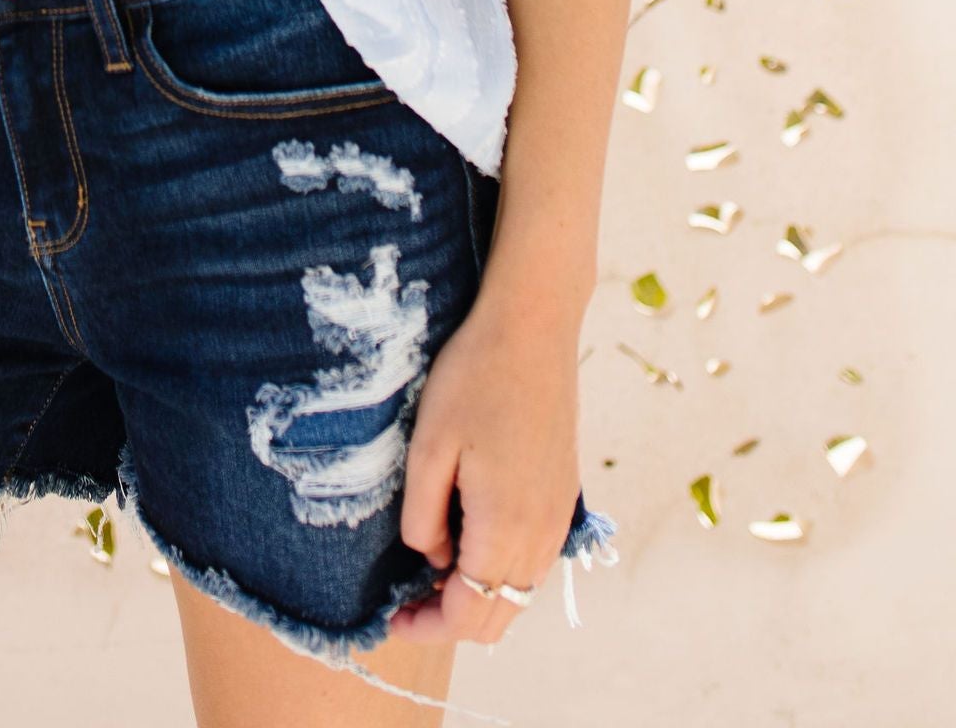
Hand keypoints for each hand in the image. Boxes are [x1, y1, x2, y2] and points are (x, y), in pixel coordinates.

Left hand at [386, 288, 583, 650]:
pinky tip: (466, 536)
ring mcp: (558, 517)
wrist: (532, 328)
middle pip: (497, 616)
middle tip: (405, 600)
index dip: (427, 627)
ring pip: (518, 591)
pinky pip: (533, 561)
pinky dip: (500, 569)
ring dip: (476, 594)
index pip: (468, 614)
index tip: (392, 618)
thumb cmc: (473, 377)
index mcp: (505, 527)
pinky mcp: (563, 497)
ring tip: (429, 568)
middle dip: (449, 619)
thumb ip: (423, 517)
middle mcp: (541, 535)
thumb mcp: (428, 447)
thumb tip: (432, 558)